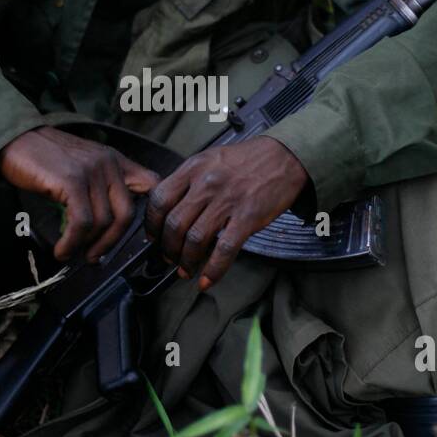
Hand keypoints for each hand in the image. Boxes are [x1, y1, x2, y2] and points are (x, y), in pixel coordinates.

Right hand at [0, 127, 158, 263]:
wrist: (14, 139)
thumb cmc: (44, 158)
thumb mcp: (82, 166)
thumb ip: (99, 187)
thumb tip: (106, 228)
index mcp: (115, 160)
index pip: (151, 184)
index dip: (151, 212)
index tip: (132, 235)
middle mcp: (108, 163)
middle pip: (127, 214)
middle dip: (110, 242)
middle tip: (93, 256)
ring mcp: (91, 170)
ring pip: (104, 222)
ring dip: (87, 246)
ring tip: (71, 253)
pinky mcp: (72, 180)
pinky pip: (82, 221)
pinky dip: (72, 242)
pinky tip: (62, 249)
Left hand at [144, 137, 308, 290]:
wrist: (284, 156)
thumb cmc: (247, 160)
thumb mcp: (210, 159)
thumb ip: (189, 181)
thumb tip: (169, 208)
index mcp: (194, 168)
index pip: (160, 199)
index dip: (152, 224)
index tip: (153, 237)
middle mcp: (207, 183)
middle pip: (175, 224)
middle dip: (168, 249)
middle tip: (169, 259)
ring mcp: (228, 200)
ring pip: (195, 239)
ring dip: (187, 261)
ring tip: (186, 270)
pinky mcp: (248, 217)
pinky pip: (225, 249)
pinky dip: (213, 269)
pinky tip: (207, 279)